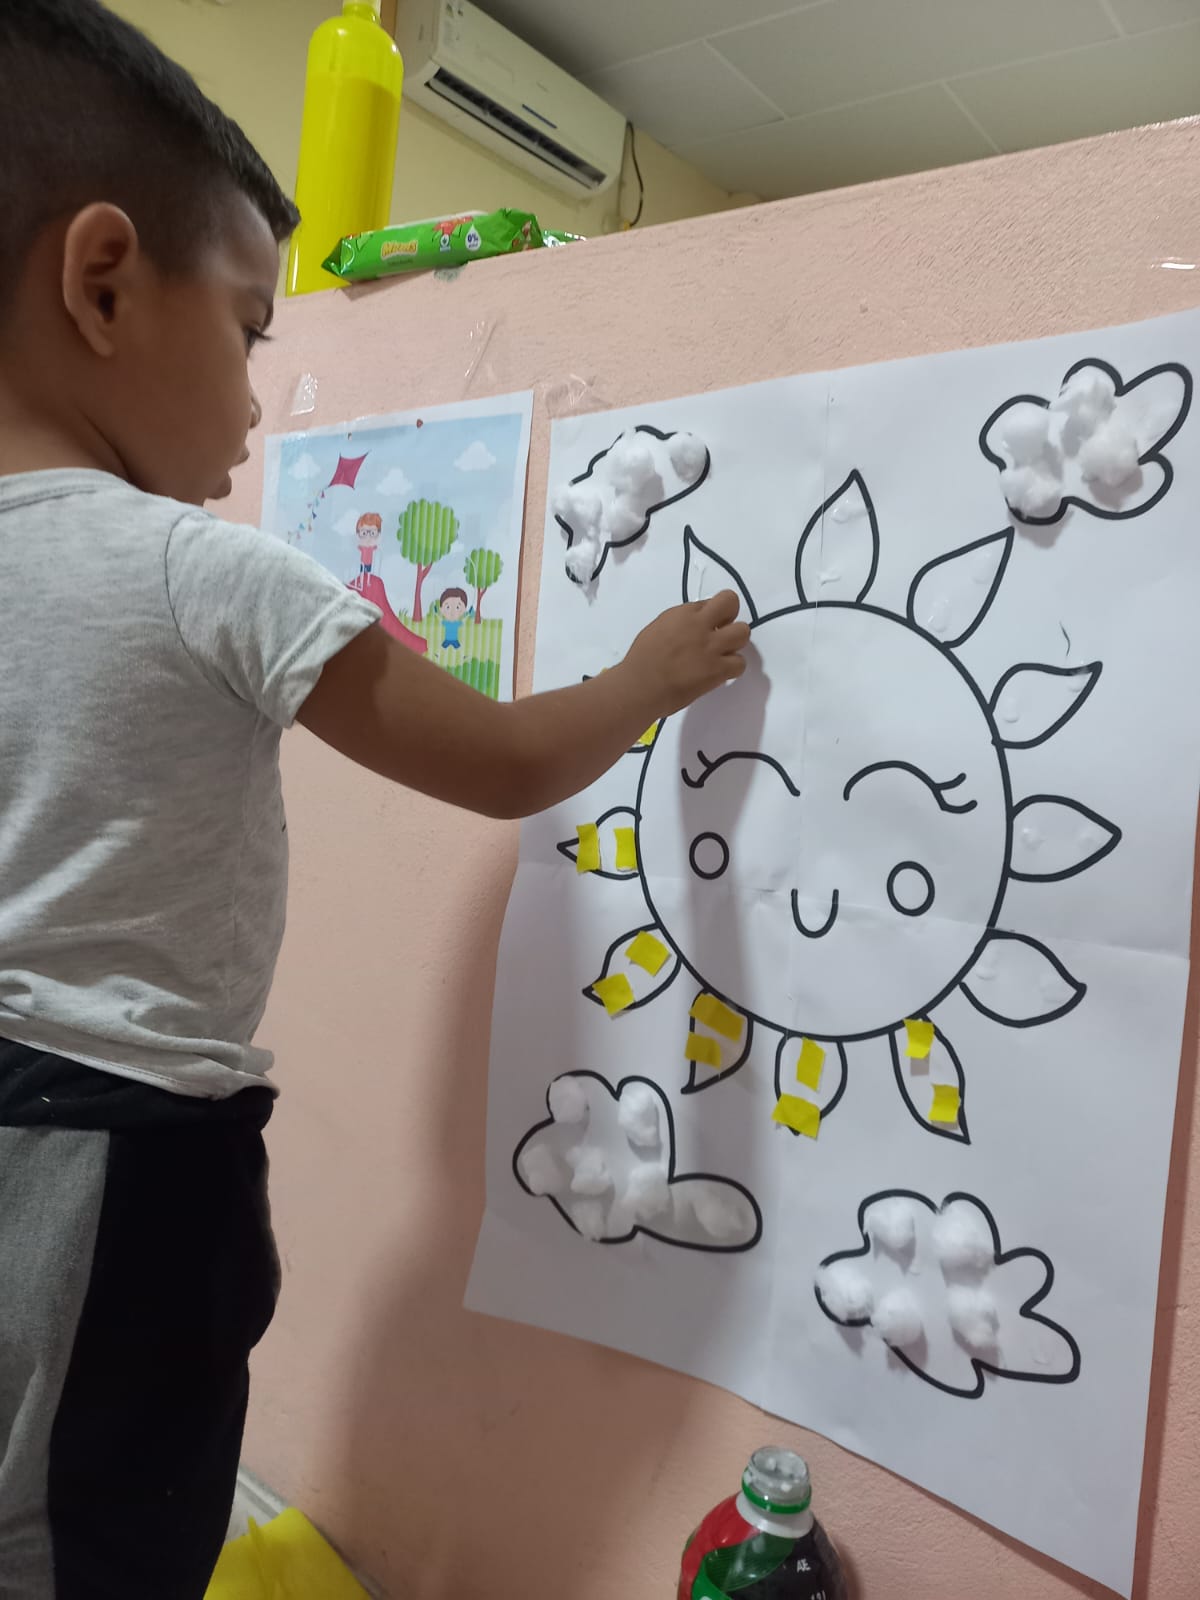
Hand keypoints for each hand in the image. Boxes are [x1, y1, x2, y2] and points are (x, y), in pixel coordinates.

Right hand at [622, 591, 750, 716]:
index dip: (710, 615)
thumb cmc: (641, 661)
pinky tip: (720, 673)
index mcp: (682, 614)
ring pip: (743, 633)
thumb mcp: (658, 628)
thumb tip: (694, 628)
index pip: (710, 603)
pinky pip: (740, 664)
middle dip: (730, 617)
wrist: (640, 686)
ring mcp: (711, 647)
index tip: (704, 628)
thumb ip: (680, 624)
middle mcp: (700, 624)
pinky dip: (733, 668)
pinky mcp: (717, 669)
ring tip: (722, 654)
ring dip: (735, 643)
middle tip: (721, 634)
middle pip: (731, 603)